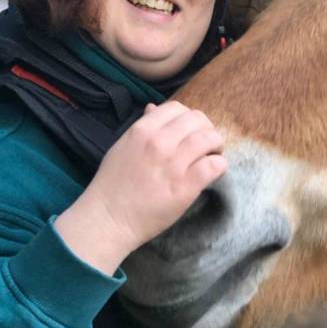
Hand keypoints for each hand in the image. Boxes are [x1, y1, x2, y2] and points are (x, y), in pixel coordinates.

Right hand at [55, 101, 227, 273]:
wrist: (107, 220)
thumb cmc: (112, 185)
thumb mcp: (122, 147)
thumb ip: (142, 127)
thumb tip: (153, 107)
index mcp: (142, 130)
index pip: (177, 108)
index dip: (188, 118)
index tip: (189, 131)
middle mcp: (159, 142)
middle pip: (198, 120)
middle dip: (206, 129)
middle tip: (205, 144)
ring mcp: (173, 164)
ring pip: (210, 139)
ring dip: (216, 146)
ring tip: (212, 156)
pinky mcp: (186, 186)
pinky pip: (215, 165)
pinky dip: (219, 165)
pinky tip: (213, 172)